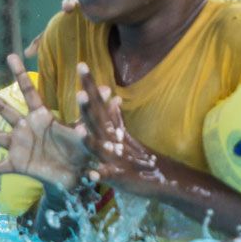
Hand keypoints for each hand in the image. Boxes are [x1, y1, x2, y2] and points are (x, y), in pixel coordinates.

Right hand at [0, 50, 92, 190]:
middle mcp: (26, 128)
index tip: (11, 57)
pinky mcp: (18, 165)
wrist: (80, 172)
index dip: (21, 75)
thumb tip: (109, 92)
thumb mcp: (88, 131)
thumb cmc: (83, 148)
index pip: (30, 92)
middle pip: (3, 109)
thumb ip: (93, 114)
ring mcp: (19, 146)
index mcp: (42, 117)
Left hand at [75, 63, 162, 186]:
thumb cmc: (138, 156)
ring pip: (100, 147)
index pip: (98, 103)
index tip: (81, 64)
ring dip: (89, 139)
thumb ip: (116, 118)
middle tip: (78, 89)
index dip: (90, 85)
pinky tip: (91, 174)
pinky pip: (108, 175)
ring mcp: (116, 157)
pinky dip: (100, 175)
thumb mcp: (125, 135)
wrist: (162, 177)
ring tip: (78, 128)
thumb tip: (112, 97)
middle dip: (87, 105)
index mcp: (112, 129)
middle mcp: (113, 139)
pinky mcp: (120, 176)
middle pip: (97, 120)